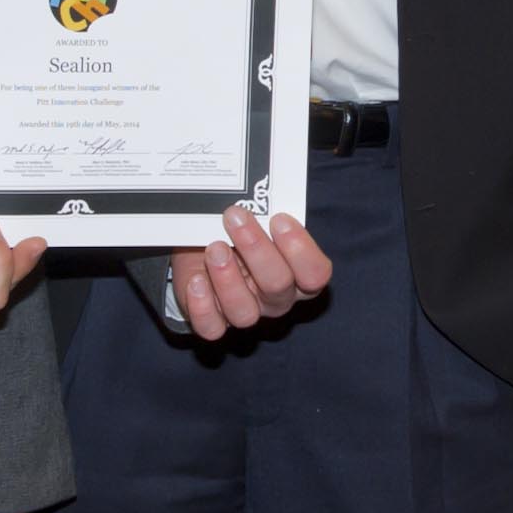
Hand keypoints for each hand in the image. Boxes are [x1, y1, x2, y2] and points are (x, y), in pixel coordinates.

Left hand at [168, 208, 333, 341]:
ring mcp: (247, 312)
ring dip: (227, 278)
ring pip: (245, 313)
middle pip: (279, 286)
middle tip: (235, 217)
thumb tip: (263, 184)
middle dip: (257, 250)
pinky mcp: (215, 321)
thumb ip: (266, 209)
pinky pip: (212, 328)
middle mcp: (277, 297)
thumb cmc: (236, 229)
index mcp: (298, 272)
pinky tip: (196, 281)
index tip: (279, 219)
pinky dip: (202, 306)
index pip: (316, 273)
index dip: (301, 250)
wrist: (201, 246)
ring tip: (213, 248)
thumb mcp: (254, 216)